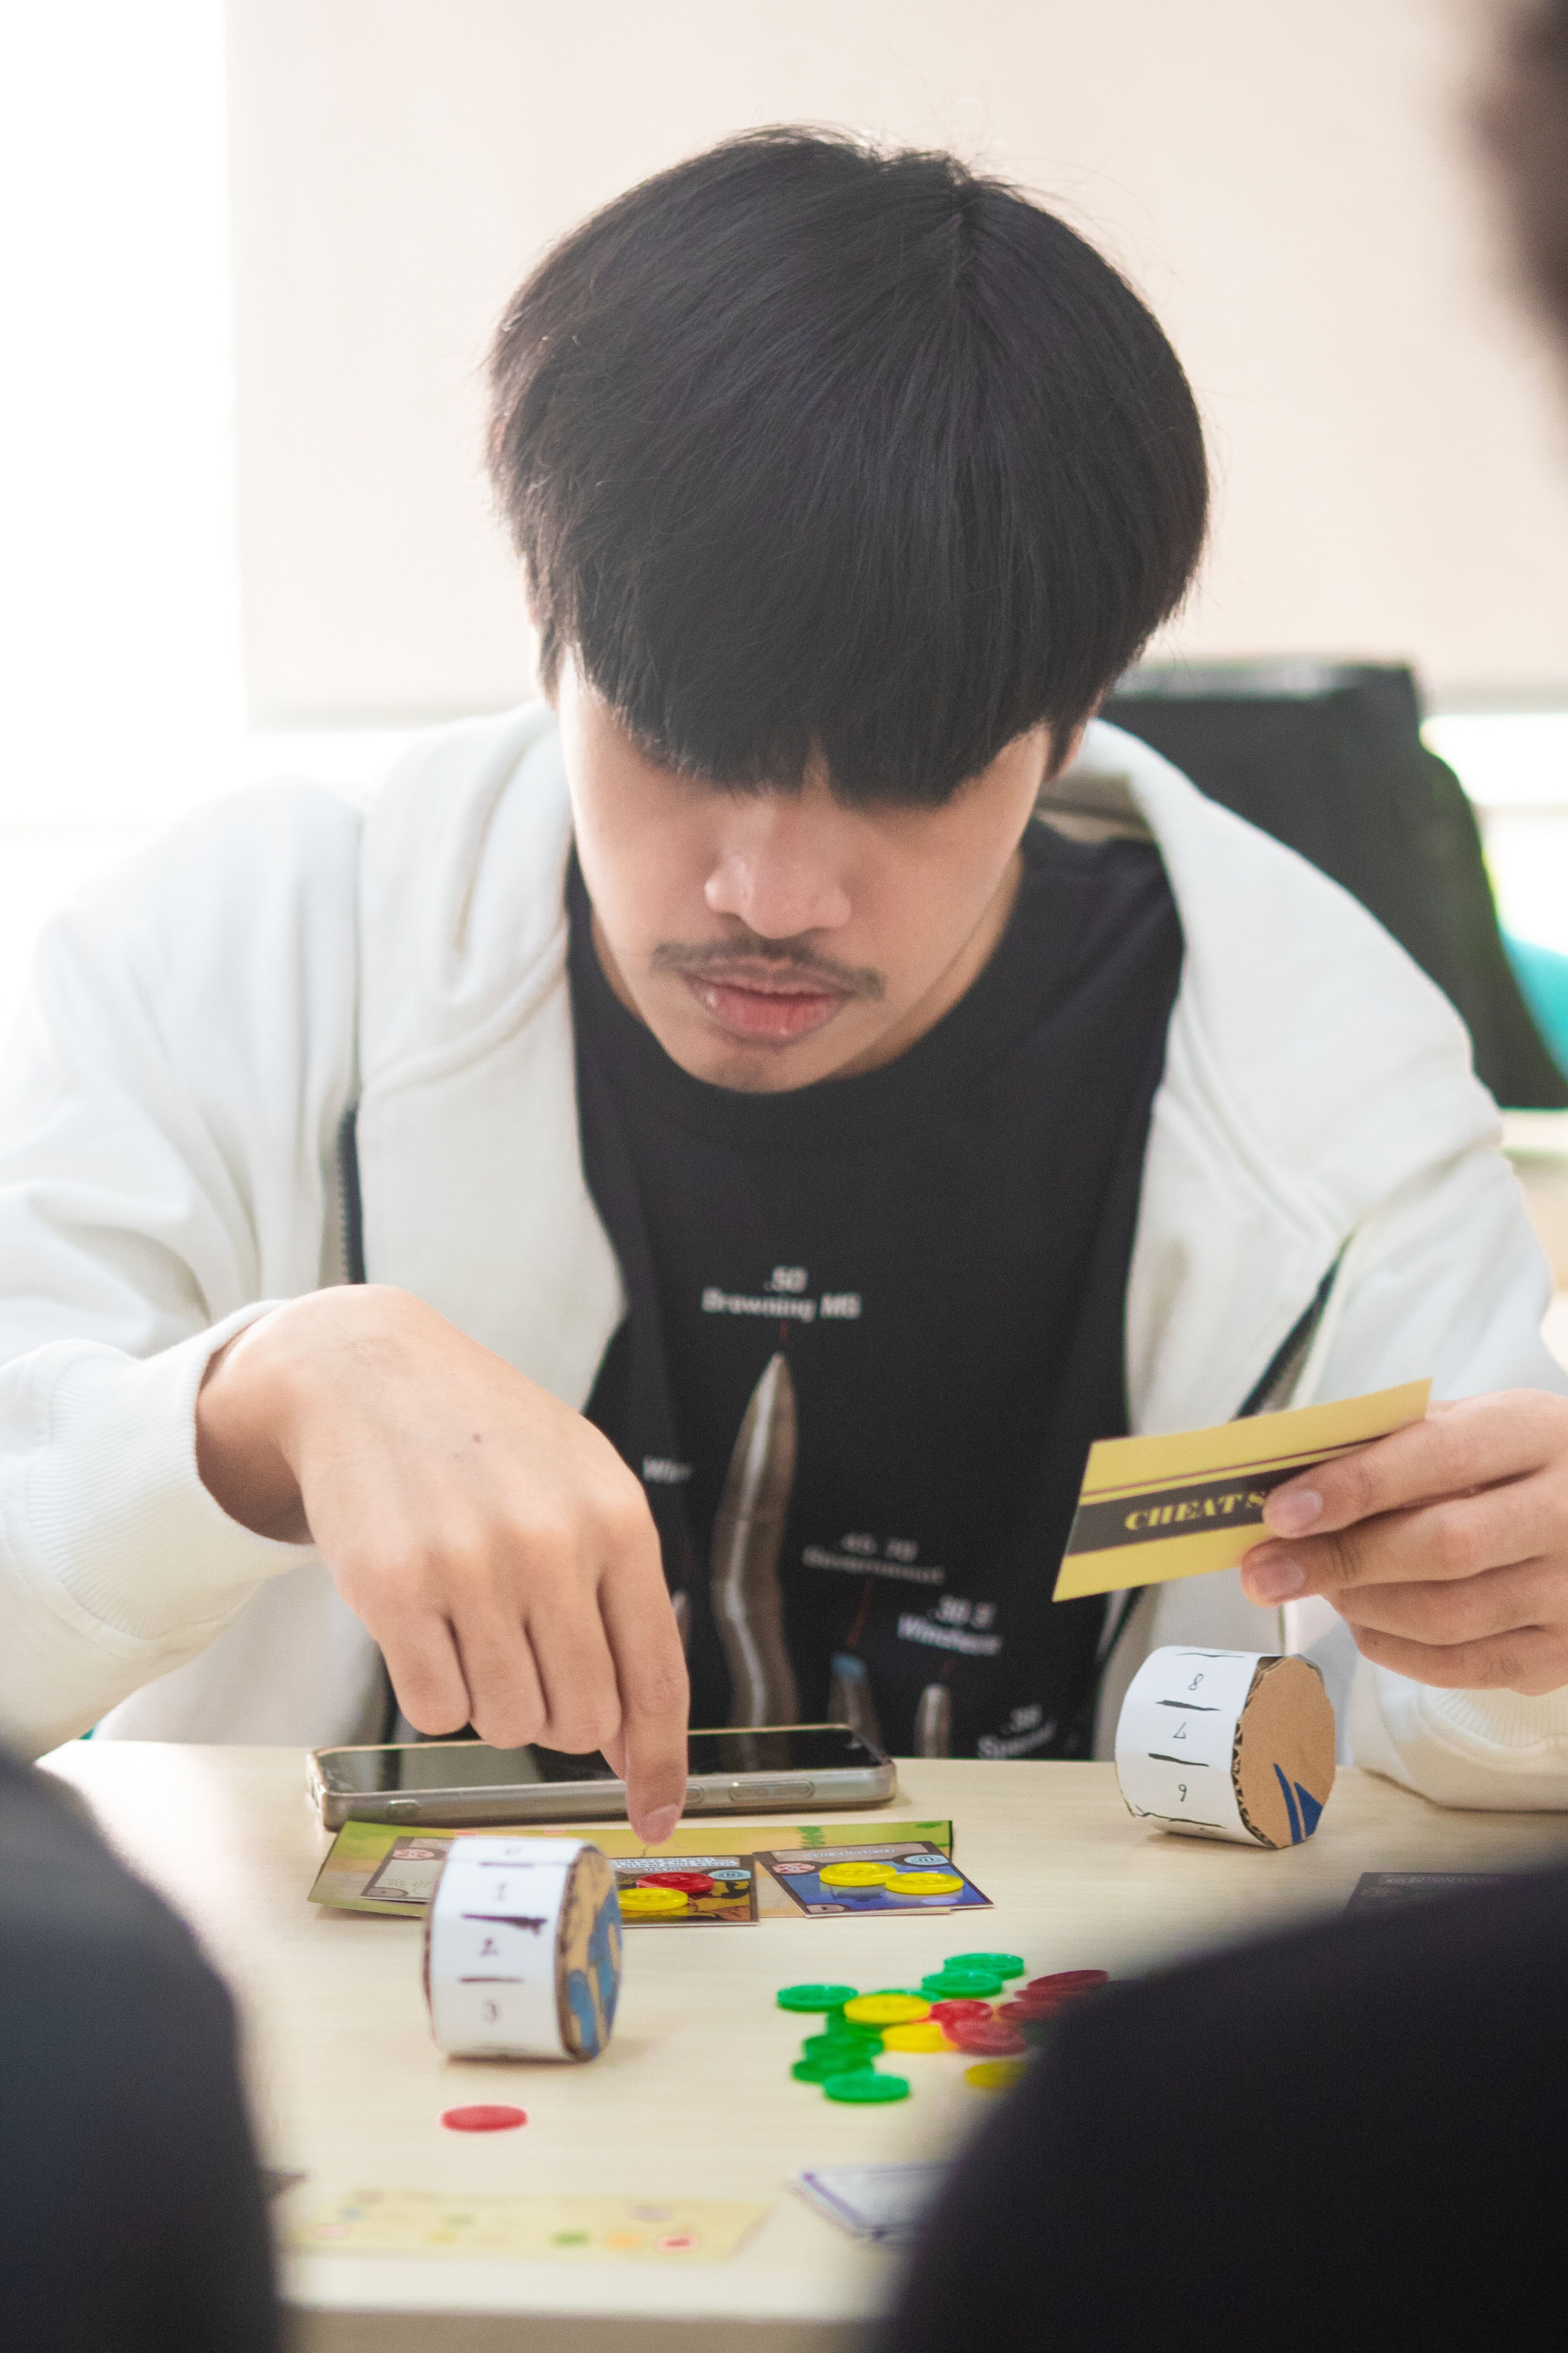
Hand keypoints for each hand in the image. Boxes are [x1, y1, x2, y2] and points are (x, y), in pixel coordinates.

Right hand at [195, 1286, 688, 1838]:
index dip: (661, 1762)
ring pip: (506, 1721)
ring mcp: (471, 1567)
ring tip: (472, 1623)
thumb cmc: (486, 1440)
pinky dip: (434, 1689)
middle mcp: (552, 1544)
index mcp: (618, 1519)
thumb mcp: (580, 1490)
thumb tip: (634, 1738)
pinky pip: (435, 1710)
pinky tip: (427, 1623)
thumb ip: (617, 1603)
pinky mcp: (394, 1589)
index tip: (657, 1816)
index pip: (656, 1677)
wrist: (368, 1373)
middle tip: (525, 1658)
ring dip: (491, 1699)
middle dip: (558, 1715)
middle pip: (581, 1716)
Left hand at [1240, 1390, 1567, 1695]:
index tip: (1281, 1510)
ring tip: (1314, 1583)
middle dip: (1338, 1560)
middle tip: (1263, 1571)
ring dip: (1359, 1603)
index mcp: (1539, 1435)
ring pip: (1447, 1616)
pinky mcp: (1564, 1655)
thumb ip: (1391, 1439)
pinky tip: (1361, 1620)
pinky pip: (1462, 1666)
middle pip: (1443, 1546)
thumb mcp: (1474, 1426)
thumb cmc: (1517, 1463)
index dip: (1355, 1485)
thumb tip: (1283, 1466)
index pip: (1440, 1457)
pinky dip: (1393, 1647)